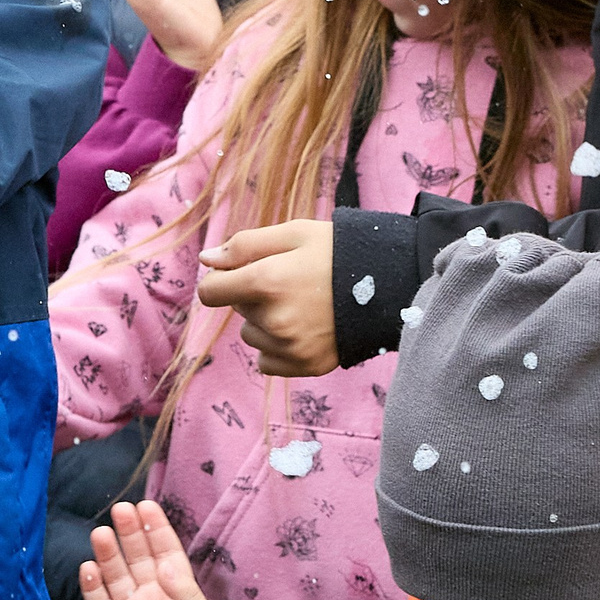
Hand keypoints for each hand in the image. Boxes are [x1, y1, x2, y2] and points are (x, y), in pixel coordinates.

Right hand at [80, 500, 227, 599]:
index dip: (156, 529)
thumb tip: (166, 564)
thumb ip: (184, 592)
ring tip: (101, 533)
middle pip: (137, 556)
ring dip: (107, 554)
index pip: (165, 552)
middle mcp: (151, 594)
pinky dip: (92, 584)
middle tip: (121, 509)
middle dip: (130, 533)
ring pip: (115, 574)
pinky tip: (88, 567)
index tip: (146, 505)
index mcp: (176, 590)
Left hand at [196, 220, 338, 374]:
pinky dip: (277, 348)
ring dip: (265, 322)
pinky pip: (268, 362)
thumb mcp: (292, 234)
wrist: (391, 284)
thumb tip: (207, 260)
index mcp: (266, 282)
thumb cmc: (338, 252)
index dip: (220, 280)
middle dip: (252, 295)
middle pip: (237, 310)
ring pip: (252, 335)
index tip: (237, 274)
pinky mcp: (307, 366)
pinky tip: (303, 329)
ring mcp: (291, 347)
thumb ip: (243, 246)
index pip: (210, 292)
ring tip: (301, 305)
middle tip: (290, 282)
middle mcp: (274, 319)